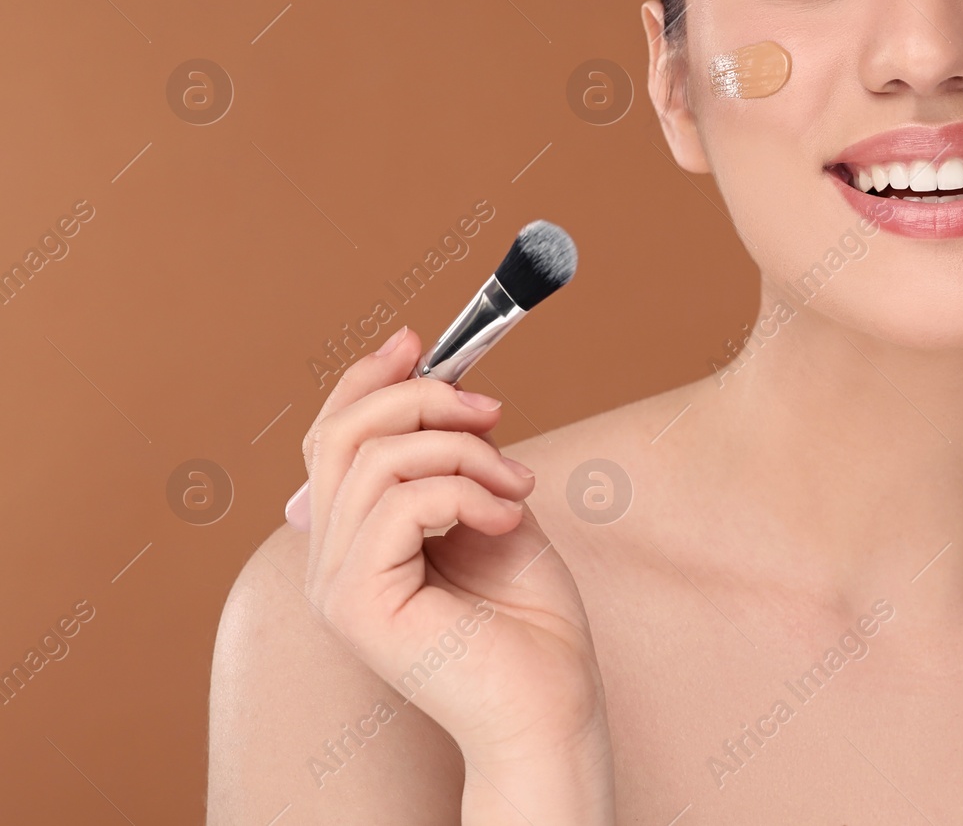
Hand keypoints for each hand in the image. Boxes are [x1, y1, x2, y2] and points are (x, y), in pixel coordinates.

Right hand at [285, 326, 613, 822]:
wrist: (551, 702)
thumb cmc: (530, 618)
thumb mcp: (491, 507)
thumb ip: (455, 456)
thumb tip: (443, 387)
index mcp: (355, 538)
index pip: (332, 438)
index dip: (368, 380)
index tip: (419, 341)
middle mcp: (329, 561)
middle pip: (341, 435)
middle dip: (421, 399)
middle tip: (493, 411)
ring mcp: (336, 584)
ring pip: (377, 461)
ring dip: (463, 452)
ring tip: (515, 486)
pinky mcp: (358, 603)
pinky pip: (401, 502)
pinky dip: (466, 491)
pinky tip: (507, 516)